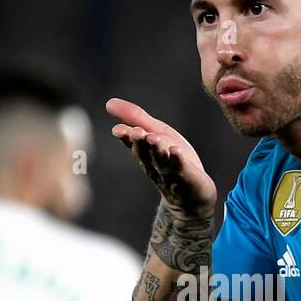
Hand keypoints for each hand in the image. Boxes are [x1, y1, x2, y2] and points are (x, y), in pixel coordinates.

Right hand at [105, 97, 216, 217]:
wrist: (192, 197)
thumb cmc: (172, 162)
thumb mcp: (156, 134)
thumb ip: (135, 118)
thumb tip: (108, 103)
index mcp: (146, 154)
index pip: (134, 145)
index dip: (127, 138)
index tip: (119, 130)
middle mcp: (156, 165)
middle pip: (146, 154)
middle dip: (140, 143)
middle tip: (135, 132)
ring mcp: (172, 175)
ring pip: (162, 163)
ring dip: (157, 151)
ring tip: (153, 138)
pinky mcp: (189, 180)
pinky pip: (182, 171)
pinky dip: (178, 162)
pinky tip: (176, 151)